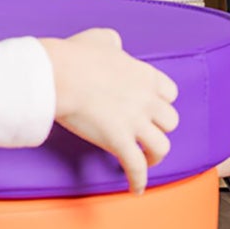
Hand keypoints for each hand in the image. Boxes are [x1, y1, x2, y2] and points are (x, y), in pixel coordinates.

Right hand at [40, 28, 179, 195]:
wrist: (58, 75)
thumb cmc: (74, 57)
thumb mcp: (100, 38)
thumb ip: (113, 42)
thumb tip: (115, 44)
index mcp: (144, 75)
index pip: (170, 93)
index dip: (162, 103)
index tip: (153, 109)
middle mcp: (145, 100)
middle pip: (170, 120)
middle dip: (160, 128)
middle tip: (147, 133)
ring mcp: (134, 122)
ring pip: (162, 146)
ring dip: (155, 156)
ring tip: (147, 162)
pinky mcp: (119, 141)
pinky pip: (136, 167)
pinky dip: (138, 181)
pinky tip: (136, 189)